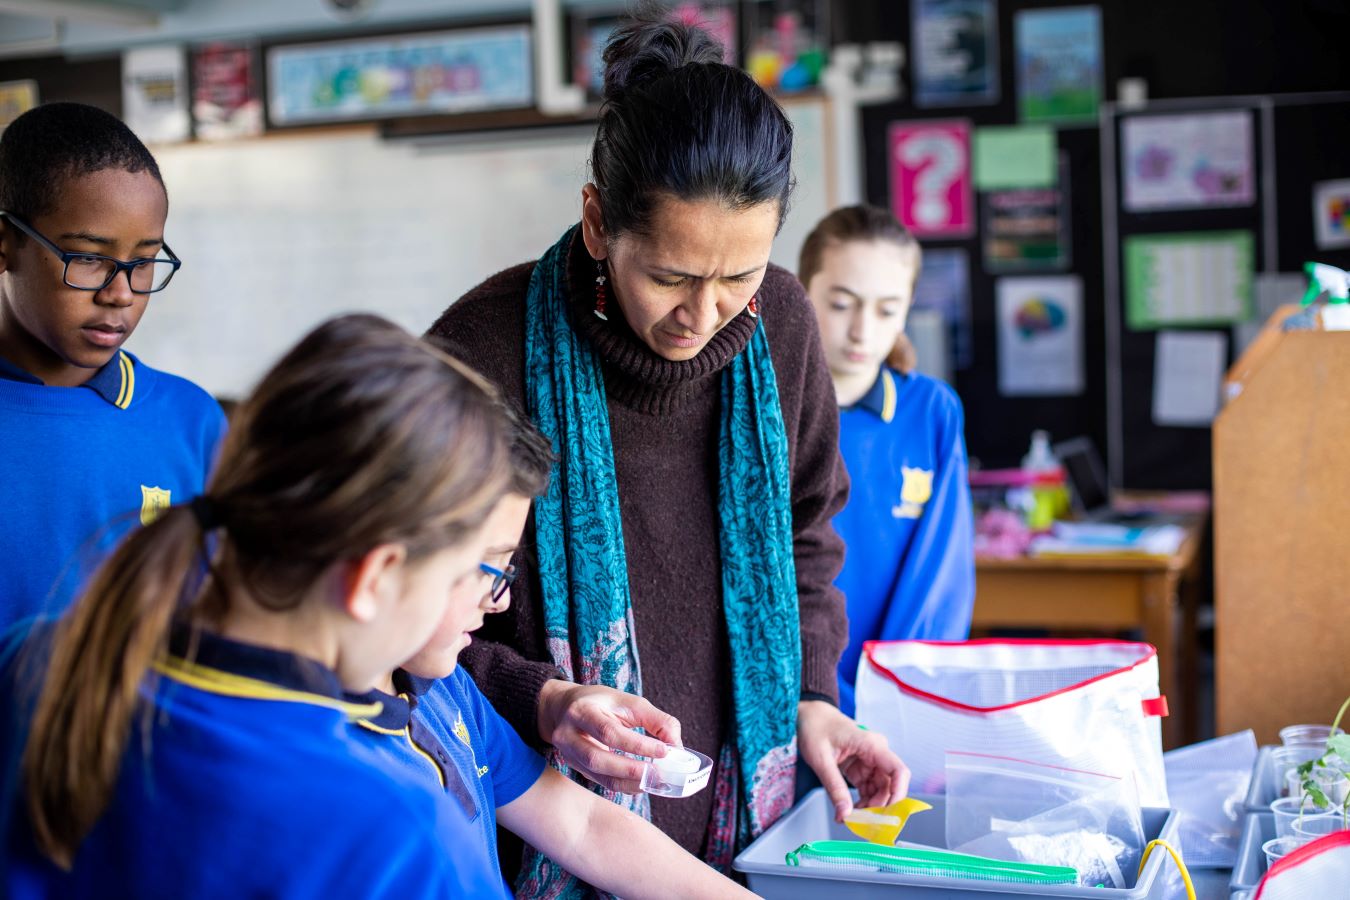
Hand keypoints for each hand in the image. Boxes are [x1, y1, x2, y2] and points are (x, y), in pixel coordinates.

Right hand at [537, 680, 681, 793]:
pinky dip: (625, 785)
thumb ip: (655, 720)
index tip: (665, 751)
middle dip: (632, 769)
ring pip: (599, 775)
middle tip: (660, 773)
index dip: (638, 745)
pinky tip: (642, 782)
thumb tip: (676, 744)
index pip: (610, 732)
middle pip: (598, 759)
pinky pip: (601, 781)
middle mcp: (567, 734)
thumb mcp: (628, 701)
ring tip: (654, 780)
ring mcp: (568, 754)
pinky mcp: (575, 768)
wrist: (564, 709)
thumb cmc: (601, 703)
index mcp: (581, 711)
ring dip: (630, 781)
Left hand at [797, 699, 910, 821]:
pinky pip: (869, 789)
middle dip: (879, 807)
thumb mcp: (821, 759)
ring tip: (850, 818)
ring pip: (880, 791)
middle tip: (861, 824)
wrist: (809, 716)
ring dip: (869, 807)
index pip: (898, 771)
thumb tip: (845, 815)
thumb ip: (835, 788)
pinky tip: (849, 811)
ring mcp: (870, 761)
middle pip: (890, 786)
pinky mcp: (862, 768)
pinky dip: (862, 802)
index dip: (899, 794)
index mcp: (871, 745)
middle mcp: (876, 753)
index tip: (888, 815)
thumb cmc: (815, 728)